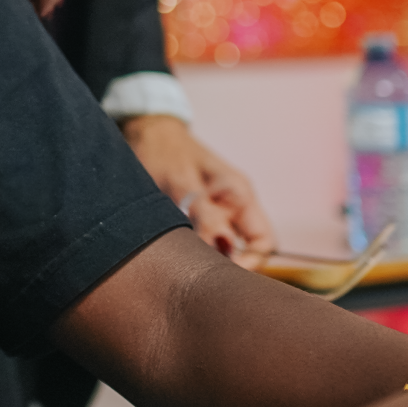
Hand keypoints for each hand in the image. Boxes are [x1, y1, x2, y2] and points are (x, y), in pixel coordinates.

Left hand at [122, 115, 277, 268]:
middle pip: (246, 250)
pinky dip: (195, 251)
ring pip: (223, 249)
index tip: (224, 275)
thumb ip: (204, 213)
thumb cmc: (164, 151)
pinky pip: (204, 241)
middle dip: (228, 267)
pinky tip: (178, 255)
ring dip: (209, 259)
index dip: (251, 264)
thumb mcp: (182, 181)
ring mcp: (216, 211)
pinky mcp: (197, 216)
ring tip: (186, 265)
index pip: (263, 242)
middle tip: (200, 275)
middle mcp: (233, 206)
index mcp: (238, 195)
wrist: (144, 131)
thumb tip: (224, 246)